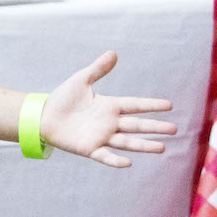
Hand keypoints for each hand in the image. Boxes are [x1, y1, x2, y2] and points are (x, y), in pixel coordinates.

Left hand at [40, 51, 175, 167]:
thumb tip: (113, 53)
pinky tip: (128, 163)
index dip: (151, 105)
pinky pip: (105, 156)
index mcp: (109, 106)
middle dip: (155, 127)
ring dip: (143, 145)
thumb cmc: (62, 98)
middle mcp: (109, 122)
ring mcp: (100, 136)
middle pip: (137, 125)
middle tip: (174, 129)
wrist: (43, 116)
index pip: (135, 105)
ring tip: (161, 147)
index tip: (169, 105)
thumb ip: (98, 69)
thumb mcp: (81, 80)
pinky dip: (115, 160)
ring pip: (126, 141)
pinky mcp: (89, 149)